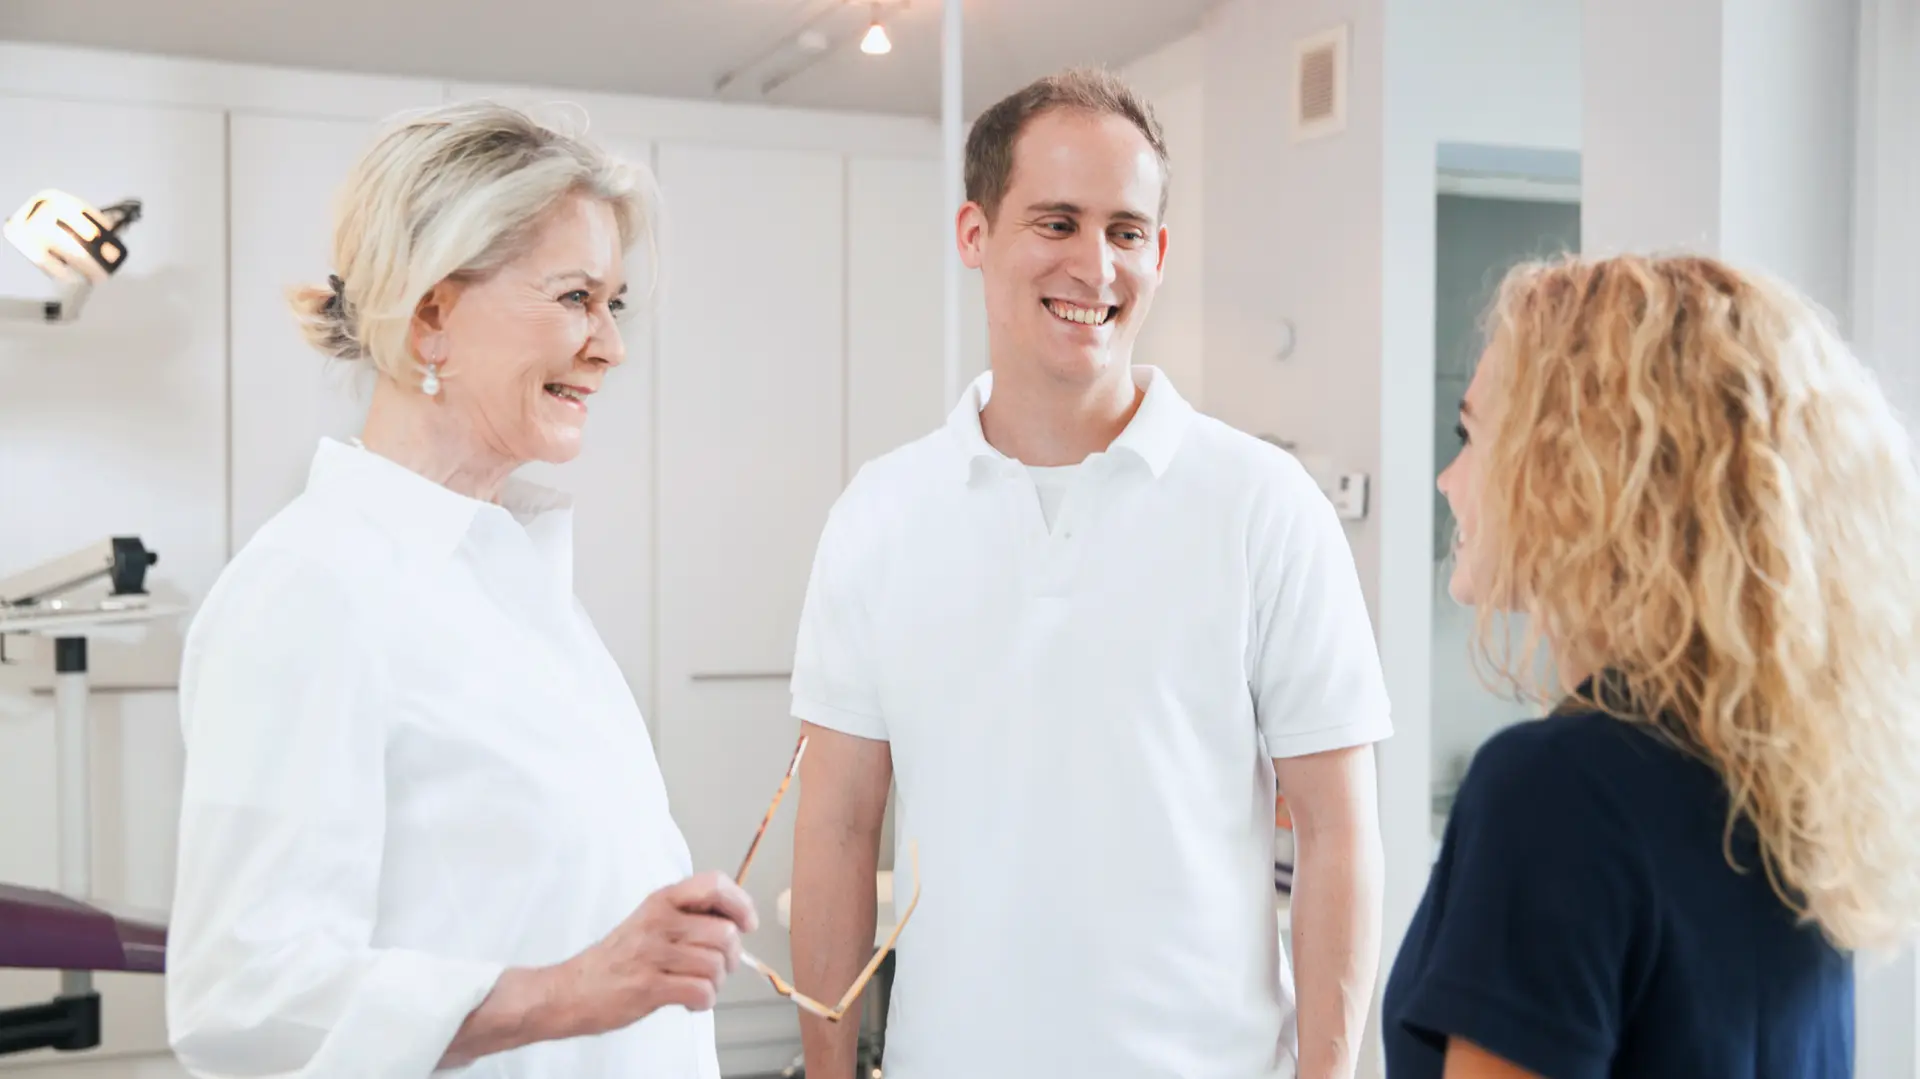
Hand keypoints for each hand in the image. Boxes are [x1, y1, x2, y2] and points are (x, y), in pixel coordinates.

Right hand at [554, 871, 759, 1036]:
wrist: (573, 989)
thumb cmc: (618, 958)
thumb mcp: (650, 920)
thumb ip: (688, 916)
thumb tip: (735, 921)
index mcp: (661, 901)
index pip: (714, 884)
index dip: (740, 903)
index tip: (747, 923)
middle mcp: (659, 921)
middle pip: (725, 933)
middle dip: (731, 957)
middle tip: (718, 967)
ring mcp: (653, 954)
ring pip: (716, 965)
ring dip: (716, 982)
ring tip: (698, 984)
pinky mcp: (649, 986)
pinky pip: (701, 991)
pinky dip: (703, 1001)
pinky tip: (689, 1000)